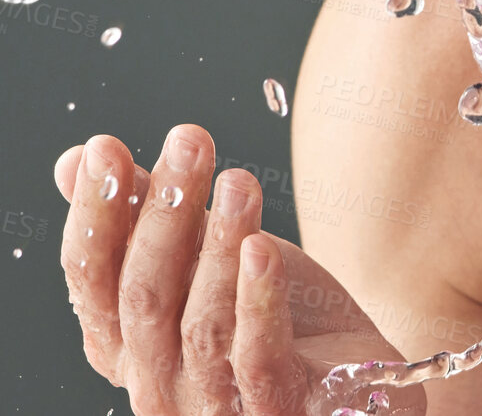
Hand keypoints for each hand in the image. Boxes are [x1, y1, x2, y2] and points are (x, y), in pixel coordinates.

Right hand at [55, 125, 425, 414]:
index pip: (92, 277)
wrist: (356, 380)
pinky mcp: (276, 405)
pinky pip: (256, 355)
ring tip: (239, 180)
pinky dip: (257, 299)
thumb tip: (75, 160)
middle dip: (163, 211)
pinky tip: (263, 248)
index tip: (104, 146)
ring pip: (201, 322)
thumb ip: (143, 217)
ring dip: (217, 244)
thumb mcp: (206, 258)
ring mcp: (213, 403)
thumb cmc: (273, 318)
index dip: (95, 212)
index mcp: (126, 345)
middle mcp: (157, 383)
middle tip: (189, 141)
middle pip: (144, 294)